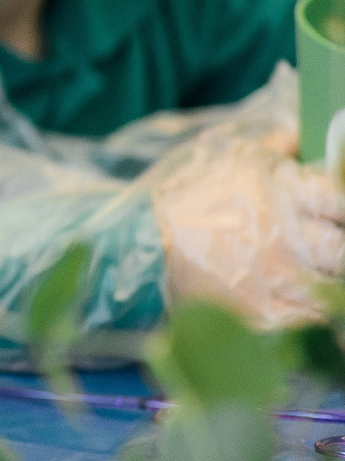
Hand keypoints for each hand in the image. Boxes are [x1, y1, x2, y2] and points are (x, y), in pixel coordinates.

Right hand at [155, 128, 344, 327]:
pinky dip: (314, 319)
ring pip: (335, 294)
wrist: (136, 246)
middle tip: (326, 254)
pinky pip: (312, 325)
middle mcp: (284, 236)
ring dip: (330, 289)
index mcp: (284, 192)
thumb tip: (304, 135)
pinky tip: (304, 309)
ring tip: (311, 279)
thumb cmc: (188, 198)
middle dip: (340, 255)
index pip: (343, 199)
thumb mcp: (230, 158)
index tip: (338, 217)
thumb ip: (277, 147)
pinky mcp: (262, 316)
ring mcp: (274, 280)